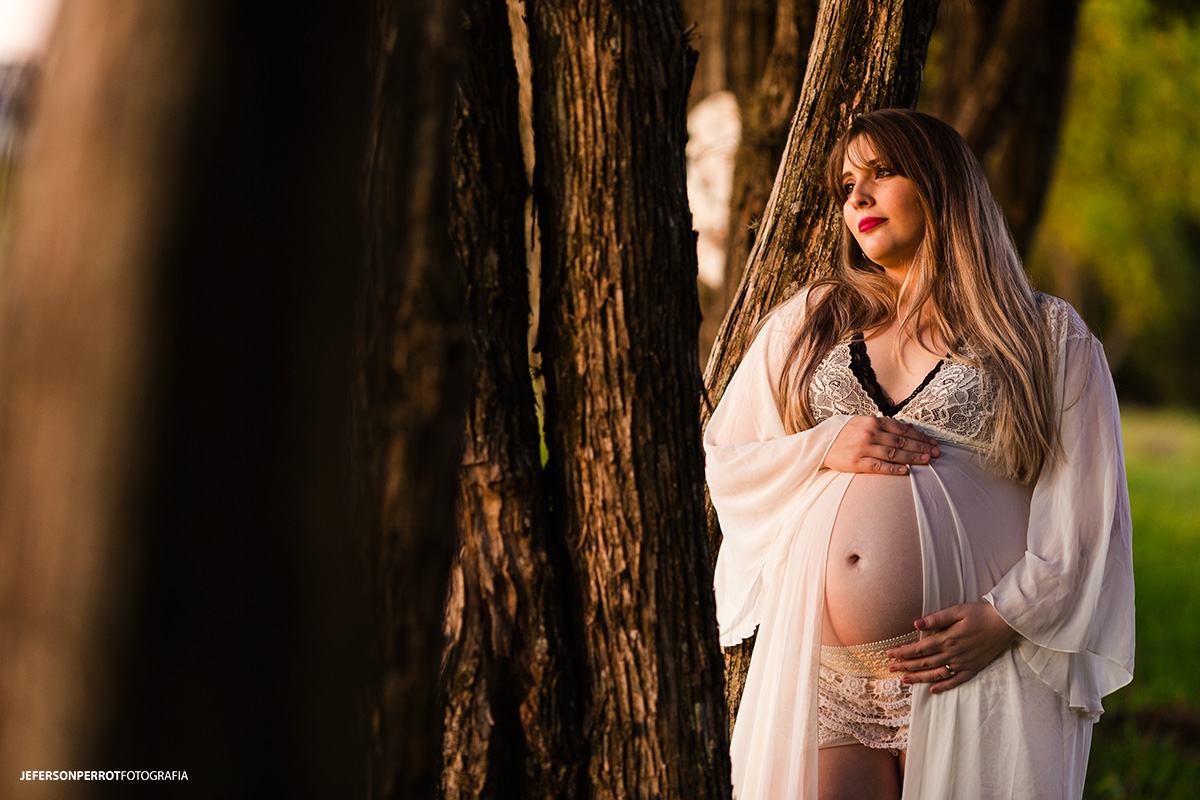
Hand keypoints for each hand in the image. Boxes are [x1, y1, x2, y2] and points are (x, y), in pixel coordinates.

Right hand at [821, 416, 939, 474]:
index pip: (902, 428)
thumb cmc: (843, 433)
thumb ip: (884, 424)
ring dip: (913, 457)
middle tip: (937, 453)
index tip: (933, 442)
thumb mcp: (862, 422)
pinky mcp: (856, 462)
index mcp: (873, 421)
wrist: (819, 444)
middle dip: (921, 447)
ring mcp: (863, 448)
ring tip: (927, 461)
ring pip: (894, 453)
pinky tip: (906, 471)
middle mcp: (870, 433)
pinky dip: (893, 468)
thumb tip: (907, 426)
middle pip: (902, 441)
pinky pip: (879, 466)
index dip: (920, 436)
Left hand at [885, 601, 1017, 693]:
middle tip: (890, 668)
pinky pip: (956, 680)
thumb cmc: (979, 613)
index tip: (889, 654)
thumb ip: (936, 618)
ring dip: (919, 678)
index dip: (903, 652)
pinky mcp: (973, 668)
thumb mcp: (957, 611)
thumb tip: (915, 624)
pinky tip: (933, 690)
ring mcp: (963, 663)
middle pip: (925, 663)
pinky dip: (944, 686)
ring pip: (937, 674)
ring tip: (904, 680)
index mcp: (947, 638)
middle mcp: (954, 654)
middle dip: (906, 666)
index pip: (919, 648)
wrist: (1005, 623)